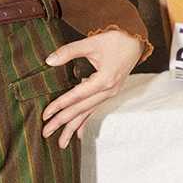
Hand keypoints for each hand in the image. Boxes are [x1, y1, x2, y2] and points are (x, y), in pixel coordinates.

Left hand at [41, 29, 143, 148]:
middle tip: (46, 132)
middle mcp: (108, 91)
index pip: (77, 96)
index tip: (46, 114)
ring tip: (61, 142)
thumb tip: (49, 61)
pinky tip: (79, 134)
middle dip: (62, 122)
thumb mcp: (91, 43)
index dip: (60, 105)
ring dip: (73, 127)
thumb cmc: (115, 40)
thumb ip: (69, 51)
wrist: (136, 40)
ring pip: (88, 113)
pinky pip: (95, 110)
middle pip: (81, 110)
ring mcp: (110, 94)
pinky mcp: (110, 92)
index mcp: (104, 80)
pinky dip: (86, 121)